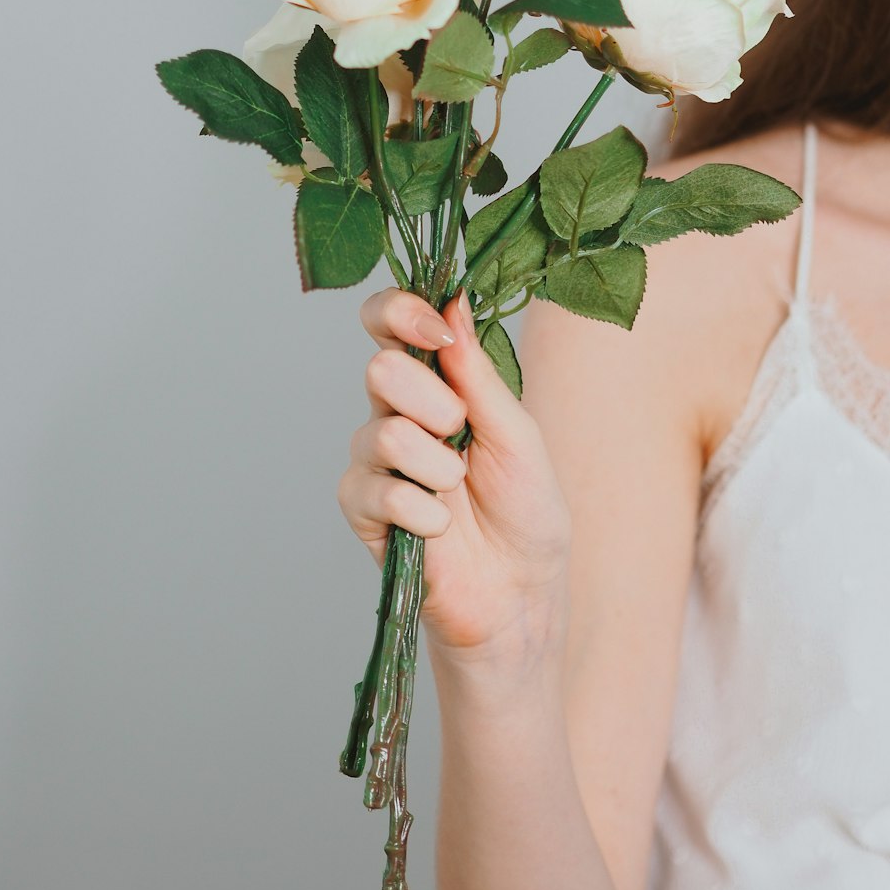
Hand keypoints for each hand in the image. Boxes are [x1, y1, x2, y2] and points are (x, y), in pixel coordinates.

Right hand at [337, 286, 571, 660]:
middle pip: (380, 369)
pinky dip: (422, 511)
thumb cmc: (526, 509)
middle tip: (462, 435)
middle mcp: (394, 411)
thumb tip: (454, 298)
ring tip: (457, 491)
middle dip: (435, 402)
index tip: (437, 331)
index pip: (388, 320)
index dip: (400, 312)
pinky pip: (377, 489)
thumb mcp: (517, 432)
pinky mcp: (362, 508)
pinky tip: (440, 529)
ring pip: (383, 432)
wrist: (521, 591)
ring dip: (438, 466)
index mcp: (433, 380)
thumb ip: (478, 371)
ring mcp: (374, 460)